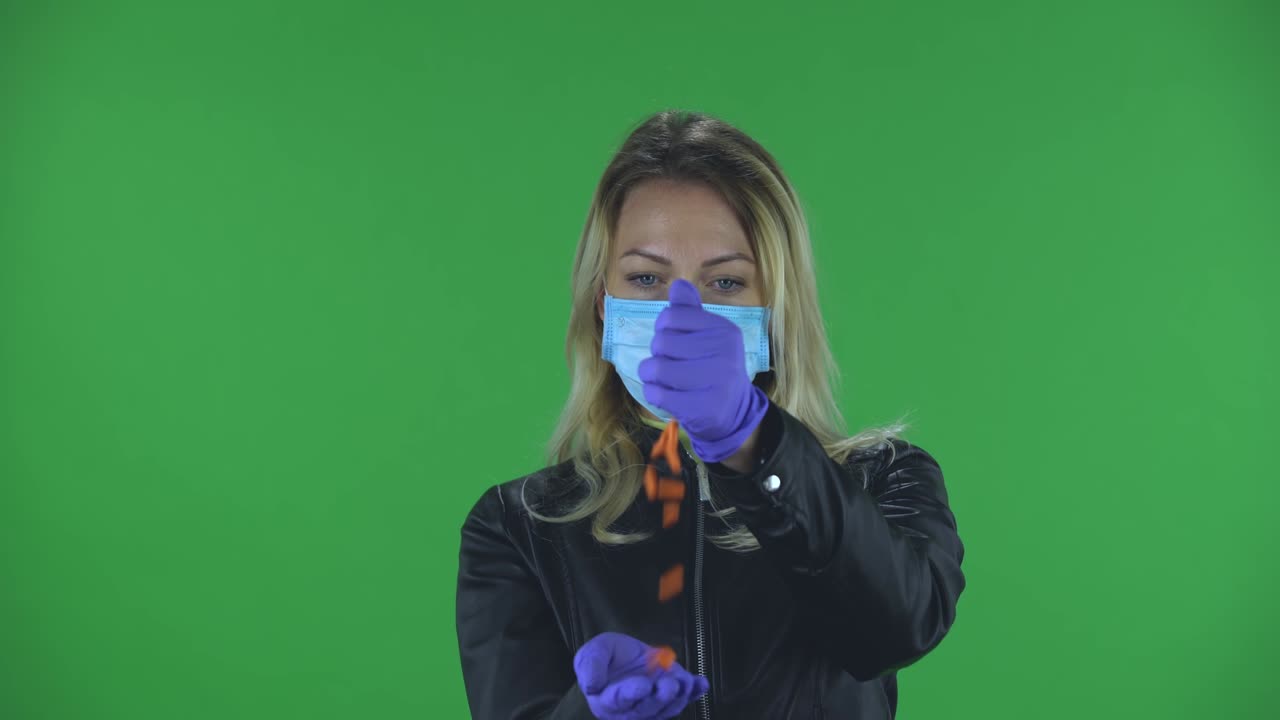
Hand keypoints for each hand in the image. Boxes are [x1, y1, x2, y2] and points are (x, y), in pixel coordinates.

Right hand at [574, 632, 709, 719]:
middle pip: (648, 707)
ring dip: (679, 695)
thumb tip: (591, 687)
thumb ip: (590, 666)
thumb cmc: (604, 657)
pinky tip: (700, 683)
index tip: (643, 685)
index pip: (621, 700)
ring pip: (668, 706)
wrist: (622, 657)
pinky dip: (694, 691)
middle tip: (669, 684)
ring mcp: (654, 704)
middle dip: (661, 696)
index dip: (633, 693)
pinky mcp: (671, 697)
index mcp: (608, 701)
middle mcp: (631, 709)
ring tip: (685, 680)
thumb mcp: (592, 652)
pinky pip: (685, 698)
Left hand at [637, 279, 769, 462]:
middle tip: (670, 363)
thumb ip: (690, 312)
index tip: (674, 340)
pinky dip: (654, 394)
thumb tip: (679, 284)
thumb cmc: (712, 368)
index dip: (663, 329)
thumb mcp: (706, 337)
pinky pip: (657, 394)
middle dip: (657, 354)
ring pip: (657, 369)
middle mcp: (724, 353)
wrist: (733, 413)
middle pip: (661, 343)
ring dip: (651, 375)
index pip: (671, 317)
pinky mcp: (703, 408)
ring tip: (663, 379)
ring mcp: (716, 382)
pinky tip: (666, 395)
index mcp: (724, 330)